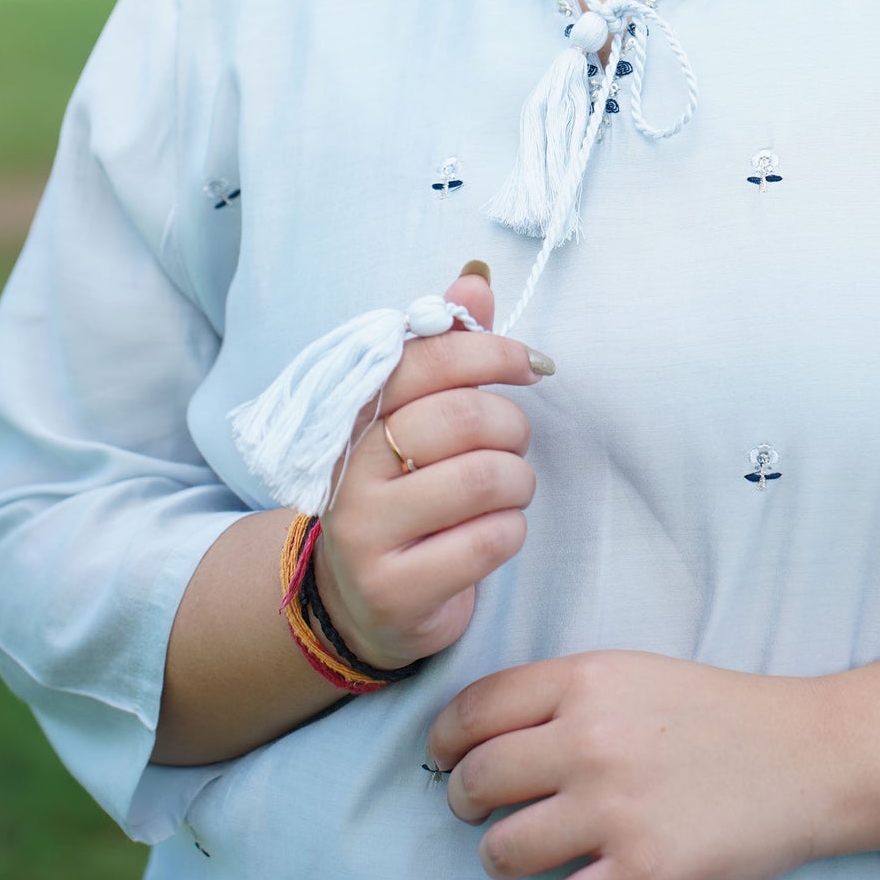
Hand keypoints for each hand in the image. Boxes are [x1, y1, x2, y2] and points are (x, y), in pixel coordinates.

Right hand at [312, 267, 545, 672]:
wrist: (364, 602)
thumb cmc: (407, 491)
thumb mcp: (419, 417)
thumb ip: (447, 348)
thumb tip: (475, 276)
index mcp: (353, 416)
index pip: (421, 360)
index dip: (488, 351)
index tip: (530, 364)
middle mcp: (349, 472)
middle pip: (461, 418)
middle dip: (511, 426)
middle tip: (513, 443)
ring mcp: (365, 536)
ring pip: (483, 478)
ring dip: (518, 481)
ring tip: (507, 489)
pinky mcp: (395, 592)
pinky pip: (489, 541)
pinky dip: (511, 530)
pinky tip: (493, 532)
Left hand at [426, 649, 836, 879]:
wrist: (807, 757)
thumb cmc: (717, 715)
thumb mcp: (634, 674)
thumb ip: (563, 698)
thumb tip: (482, 737)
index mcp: (586, 681)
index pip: (475, 709)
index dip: (447, 741)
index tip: (447, 761)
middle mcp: (590, 740)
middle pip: (477, 782)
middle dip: (467, 804)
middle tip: (484, 814)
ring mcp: (615, 810)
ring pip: (502, 852)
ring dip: (504, 860)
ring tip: (531, 857)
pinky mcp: (643, 873)